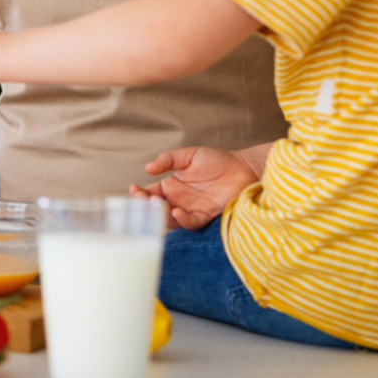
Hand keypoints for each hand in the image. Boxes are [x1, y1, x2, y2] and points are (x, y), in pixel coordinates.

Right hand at [129, 146, 259, 229]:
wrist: (243, 168)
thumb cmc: (217, 160)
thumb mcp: (189, 155)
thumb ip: (168, 160)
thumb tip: (148, 168)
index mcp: (171, 186)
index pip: (150, 193)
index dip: (140, 194)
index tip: (134, 190)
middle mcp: (179, 200)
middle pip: (157, 209)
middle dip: (147, 207)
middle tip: (142, 201)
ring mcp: (191, 209)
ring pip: (171, 219)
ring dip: (163, 215)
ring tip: (160, 206)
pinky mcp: (206, 216)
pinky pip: (191, 222)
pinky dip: (183, 220)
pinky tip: (177, 212)